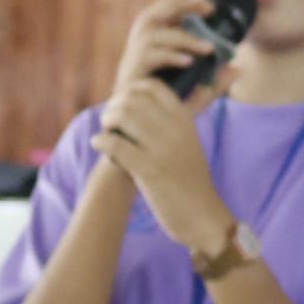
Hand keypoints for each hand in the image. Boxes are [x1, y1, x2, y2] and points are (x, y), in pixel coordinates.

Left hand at [94, 0, 238, 250]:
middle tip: (109, 119)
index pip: (153, 87)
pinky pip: (116, 145)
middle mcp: (175, 130)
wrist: (203, 216)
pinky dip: (102, 141)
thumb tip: (141, 104)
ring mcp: (162, 150)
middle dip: (114, 106)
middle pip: (133, 99)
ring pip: (123, 117)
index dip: (131, 90)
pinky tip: (100, 145)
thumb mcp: (188, 143)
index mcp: (185, 120)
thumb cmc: (191, 180)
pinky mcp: (149, 170)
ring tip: (105, 131)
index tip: (123, 103)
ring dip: (107, 121)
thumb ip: (171, 123)